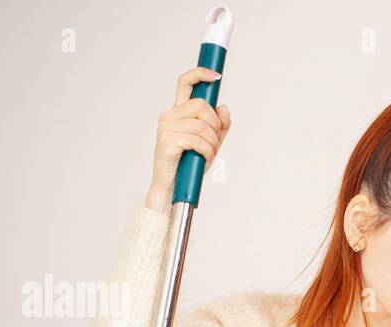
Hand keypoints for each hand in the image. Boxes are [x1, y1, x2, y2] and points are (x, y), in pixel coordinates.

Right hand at [146, 66, 231, 211]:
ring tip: (210, 155)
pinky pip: (196, 140)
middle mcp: (170, 115)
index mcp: (178, 112)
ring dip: (213, 143)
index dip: (200, 74)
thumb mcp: (210, 143)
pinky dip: (207, 151)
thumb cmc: (189, 164)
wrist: (173, 187)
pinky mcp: (167, 141)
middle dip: (215, 125)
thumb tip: (224, 108)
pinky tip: (205, 159)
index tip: (217, 76)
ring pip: (202, 125)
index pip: (185, 83)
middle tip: (215, 142)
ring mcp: (166, 127)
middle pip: (202, 105)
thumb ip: (219, 126)